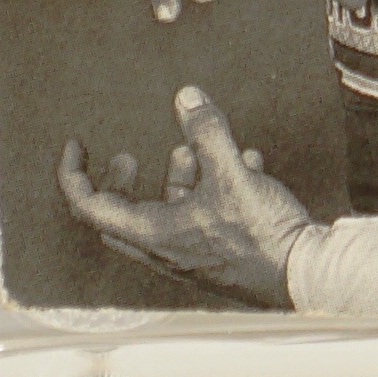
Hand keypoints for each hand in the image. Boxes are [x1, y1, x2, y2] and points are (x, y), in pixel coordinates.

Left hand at [54, 85, 314, 306]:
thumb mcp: (230, 174)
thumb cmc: (261, 236)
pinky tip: (241, 164)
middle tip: (126, 157)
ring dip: (170, 181)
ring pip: (164, 216)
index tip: (77, 146)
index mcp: (153, 234)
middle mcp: (164, 251)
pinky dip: (208, 191)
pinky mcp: (217, 256)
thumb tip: (186, 97)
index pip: (88, 207)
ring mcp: (190, 257)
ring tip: (188, 151)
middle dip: (119, 182)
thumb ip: (207, 133)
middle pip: (120, 217)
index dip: (73, 173)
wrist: (304, 278)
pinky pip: (199, 221)